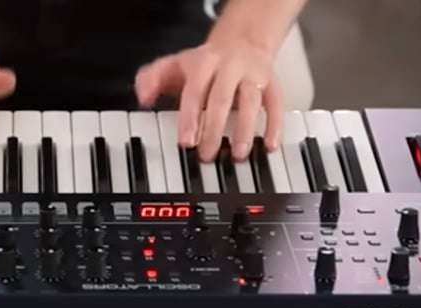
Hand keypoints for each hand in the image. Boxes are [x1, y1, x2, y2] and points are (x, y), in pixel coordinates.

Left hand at [135, 35, 282, 161]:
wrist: (243, 40)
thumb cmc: (205, 62)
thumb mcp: (174, 64)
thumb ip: (151, 79)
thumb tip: (143, 98)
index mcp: (204, 63)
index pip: (195, 91)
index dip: (191, 117)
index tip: (187, 141)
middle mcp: (230, 67)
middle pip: (222, 99)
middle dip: (214, 129)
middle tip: (207, 155)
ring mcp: (253, 75)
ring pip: (252, 102)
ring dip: (246, 130)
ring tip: (239, 155)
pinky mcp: (272, 84)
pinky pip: (277, 105)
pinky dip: (275, 125)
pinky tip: (270, 146)